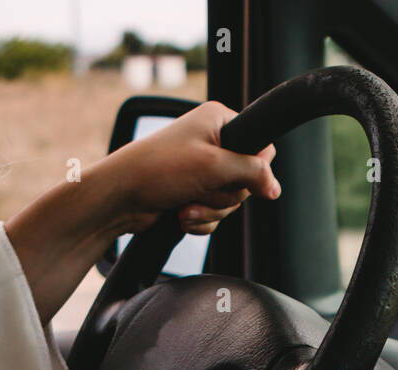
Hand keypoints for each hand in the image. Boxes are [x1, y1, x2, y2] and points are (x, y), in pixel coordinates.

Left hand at [6, 101, 280, 322]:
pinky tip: (182, 215)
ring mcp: (203, 170)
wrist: (121, 197)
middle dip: (225, 195)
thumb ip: (252, 172)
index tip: (237, 177)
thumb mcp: (213, 166)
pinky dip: (201, 220)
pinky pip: (216, 214)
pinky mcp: (194, 193)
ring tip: (186, 205)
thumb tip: (276, 187)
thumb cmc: (158, 169)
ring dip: (211, 210)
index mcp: (219, 121)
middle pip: (247, 179)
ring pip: (232, 201)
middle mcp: (213, 142)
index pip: (261, 146)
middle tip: (201, 189)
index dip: (255, 168)